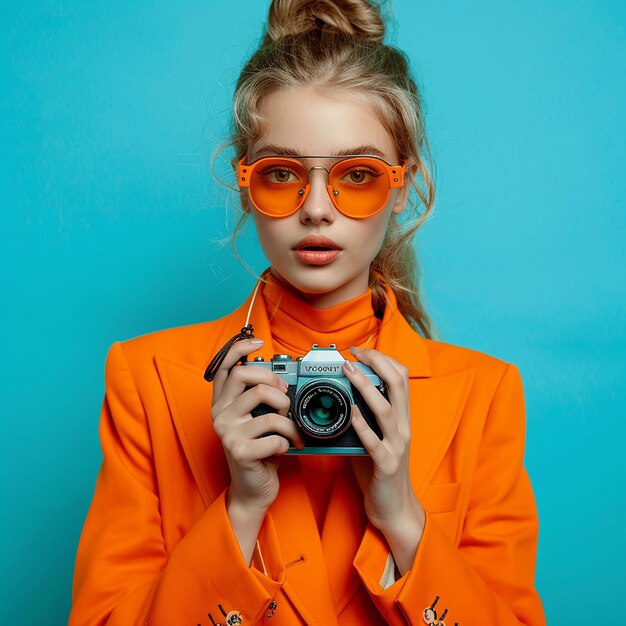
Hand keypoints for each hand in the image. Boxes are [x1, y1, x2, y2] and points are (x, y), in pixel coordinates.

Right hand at [211, 338, 303, 561]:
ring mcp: (227, 432)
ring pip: (268, 408)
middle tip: (286, 399)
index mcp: (222, 403)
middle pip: (245, 377)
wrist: (253, 489)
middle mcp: (219, 414)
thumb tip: (284, 379)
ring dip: (289, 420)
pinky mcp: (240, 451)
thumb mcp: (257, 419)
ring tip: (293, 431)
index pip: (223, 366)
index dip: (239, 348)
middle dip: (274, 383)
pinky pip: (275, 435)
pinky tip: (285, 448)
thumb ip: (261, 398)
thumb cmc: (260, 450)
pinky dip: (288, 441)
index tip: (259, 341)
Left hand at [342, 346, 424, 574]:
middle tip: (354, 353)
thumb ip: (366, 417)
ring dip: (366, 387)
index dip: (383, 359)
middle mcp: (403, 428)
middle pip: (398, 384)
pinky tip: (350, 413)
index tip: (361, 351)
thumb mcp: (377, 437)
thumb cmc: (380, 471)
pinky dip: (362, 425)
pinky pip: (374, 442)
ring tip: (349, 372)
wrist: (395, 510)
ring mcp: (396, 446)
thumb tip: (342, 395)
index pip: (401, 377)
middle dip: (377, 363)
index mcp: (401, 418)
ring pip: (386, 409)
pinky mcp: (386, 465)